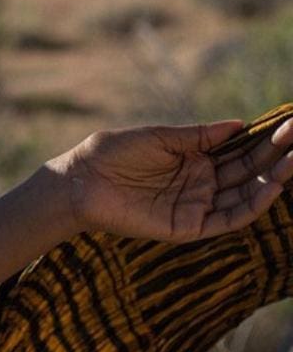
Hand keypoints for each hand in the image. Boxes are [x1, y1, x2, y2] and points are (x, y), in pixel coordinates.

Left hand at [54, 117, 292, 242]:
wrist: (80, 179)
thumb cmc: (112, 153)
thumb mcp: (159, 137)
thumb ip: (198, 135)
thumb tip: (238, 124)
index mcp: (193, 158)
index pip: (238, 150)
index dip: (263, 140)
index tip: (288, 126)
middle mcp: (200, 182)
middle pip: (247, 171)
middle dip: (275, 157)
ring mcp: (197, 204)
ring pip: (244, 195)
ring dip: (271, 180)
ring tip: (292, 162)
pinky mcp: (189, 226)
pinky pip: (227, 218)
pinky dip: (250, 205)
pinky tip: (270, 187)